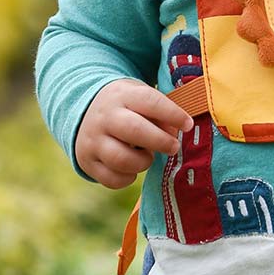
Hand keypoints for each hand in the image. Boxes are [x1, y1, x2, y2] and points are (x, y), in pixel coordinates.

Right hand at [74, 78, 193, 188]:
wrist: (85, 110)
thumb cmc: (127, 106)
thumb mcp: (142, 98)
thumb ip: (161, 114)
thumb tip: (174, 134)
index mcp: (123, 95)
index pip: (150, 101)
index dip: (173, 114)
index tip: (188, 124)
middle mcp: (105, 117)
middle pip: (134, 130)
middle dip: (160, 141)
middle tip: (174, 147)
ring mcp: (93, 140)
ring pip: (120, 158)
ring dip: (143, 162)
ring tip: (149, 157)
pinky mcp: (87, 161)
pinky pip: (111, 178)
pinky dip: (127, 178)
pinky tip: (133, 169)